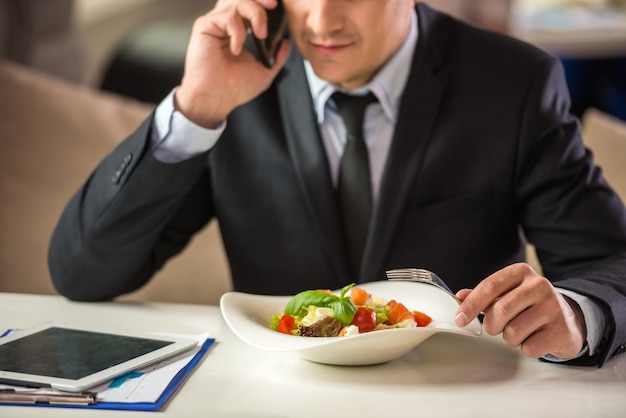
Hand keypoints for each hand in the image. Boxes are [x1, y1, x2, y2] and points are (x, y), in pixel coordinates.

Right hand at [175, 0, 291, 127]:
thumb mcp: (264, 72)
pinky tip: (236, 50)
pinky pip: (227, 17)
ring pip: (237, 1)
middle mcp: (226, 23)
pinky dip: (238, 32)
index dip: (263, 2)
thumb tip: (287, 43)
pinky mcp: (205, 26)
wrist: (216, 99)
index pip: (250, 5)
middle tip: (273, 6)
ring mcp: (215, 23)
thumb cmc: (233, 89)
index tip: (277, 6)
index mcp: (238, 30)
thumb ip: (278, 57)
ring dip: (255, 14)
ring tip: (261, 35)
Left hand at [454, 263, 586, 358]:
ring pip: (513, 332)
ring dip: (509, 338)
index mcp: (521, 272)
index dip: (471, 305)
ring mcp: (553, 307)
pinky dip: (526, 348)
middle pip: (500, 310)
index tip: (460, 319)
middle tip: (495, 327)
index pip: (490, 286)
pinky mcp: (561, 330)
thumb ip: (484, 295)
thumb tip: (460, 296)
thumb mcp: (508, 293)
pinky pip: (529, 347)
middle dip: (491, 325)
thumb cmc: (530, 305)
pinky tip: (534, 338)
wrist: (568, 319)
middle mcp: (539, 285)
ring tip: (520, 330)